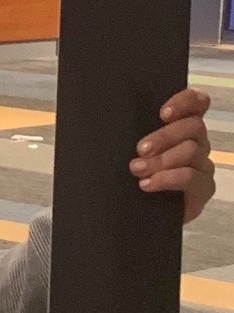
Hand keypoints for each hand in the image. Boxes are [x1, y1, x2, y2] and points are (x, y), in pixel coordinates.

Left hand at [129, 88, 215, 223]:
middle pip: (193, 126)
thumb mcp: (125, 147)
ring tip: (137, 170)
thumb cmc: (127, 172)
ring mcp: (202, 165)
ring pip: (192, 151)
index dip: (186, 102)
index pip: (197, 103)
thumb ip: (128, 130)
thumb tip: (109, 115)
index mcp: (180, 126)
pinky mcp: (203, 188)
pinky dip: (167, 179)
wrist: (131, 211)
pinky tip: (147, 184)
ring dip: (162, 160)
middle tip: (140, 149)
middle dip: (165, 136)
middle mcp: (196, 142)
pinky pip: (192, 177)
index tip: (163, 113)